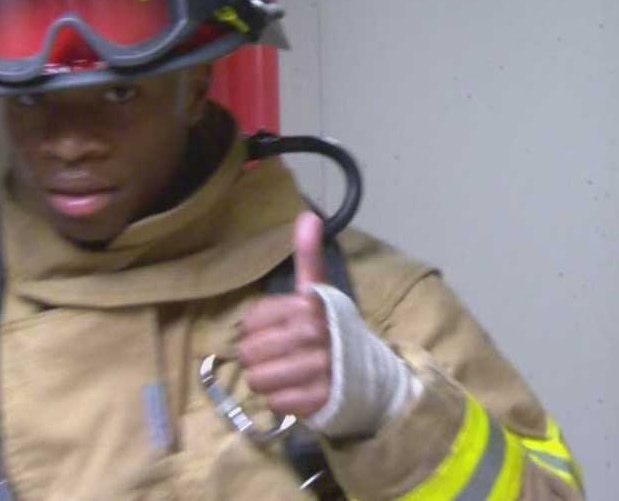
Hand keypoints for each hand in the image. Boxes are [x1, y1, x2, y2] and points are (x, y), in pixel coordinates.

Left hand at [236, 211, 331, 417]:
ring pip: (257, 381)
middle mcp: (312, 335)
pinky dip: (283, 401)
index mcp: (307, 306)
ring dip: (268, 382)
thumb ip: (309, 255)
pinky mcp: (318, 400)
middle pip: (248, 354)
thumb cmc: (333, 329)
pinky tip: (298, 390)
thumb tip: (309, 215)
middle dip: (259, 359)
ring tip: (287, 374)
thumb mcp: (319, 291)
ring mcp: (316, 369)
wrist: (369, 372)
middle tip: (281, 356)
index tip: (277, 331)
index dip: (256, 330)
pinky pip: (275, 403)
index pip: (248, 323)